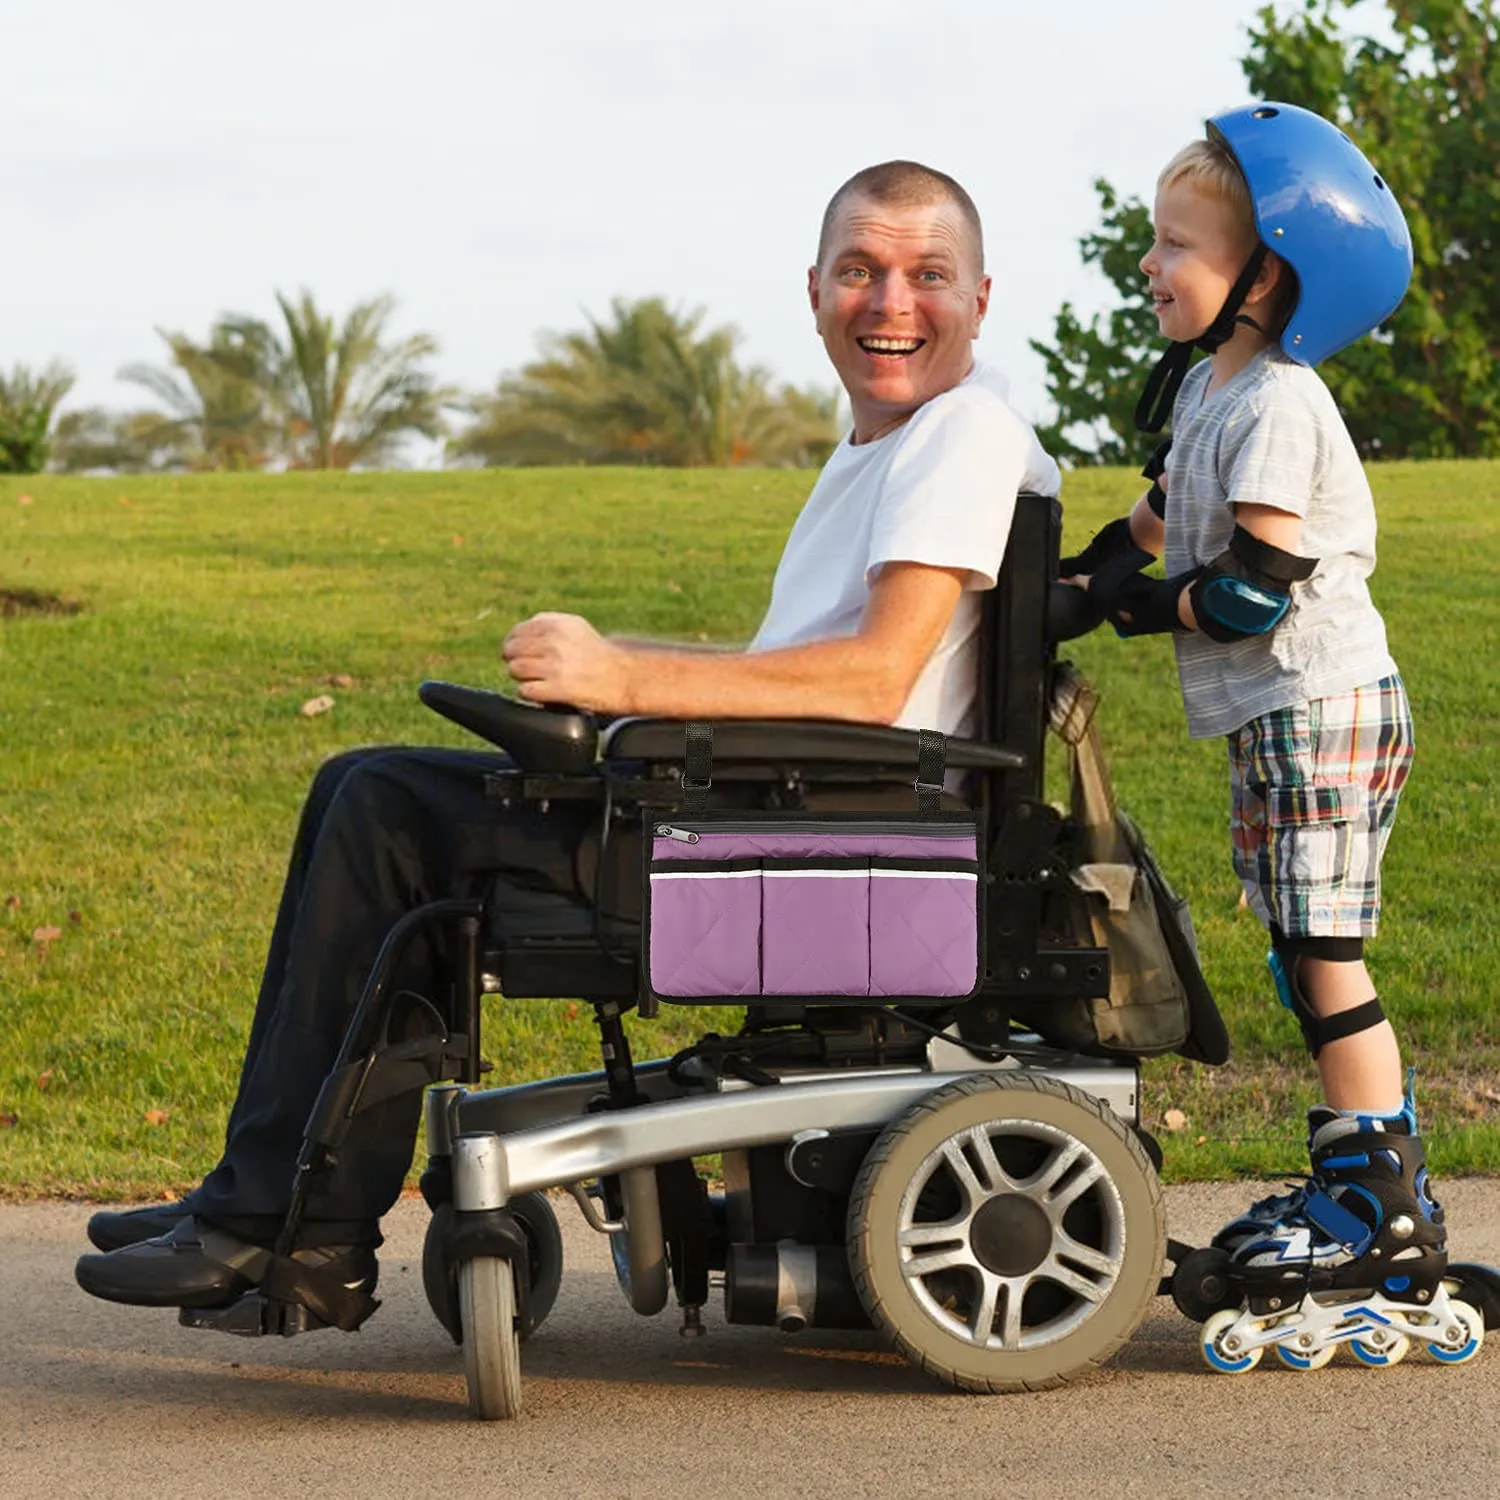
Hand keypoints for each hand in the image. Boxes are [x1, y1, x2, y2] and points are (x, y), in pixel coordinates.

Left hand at [501, 611, 636, 712]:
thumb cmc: (598, 655)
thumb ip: (549, 624)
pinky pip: (525, 690)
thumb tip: (520, 631)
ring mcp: (554, 665)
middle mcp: (554, 642)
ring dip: (522, 677)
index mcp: (557, 624)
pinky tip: (541, 692)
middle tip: (527, 669)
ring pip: (515, 669)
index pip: (518, 631)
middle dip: (515, 660)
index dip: (514, 643)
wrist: (623, 677)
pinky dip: (529, 693)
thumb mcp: (576, 627)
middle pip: (511, 650)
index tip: (518, 653)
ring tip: (536, 680)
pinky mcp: (557, 688)